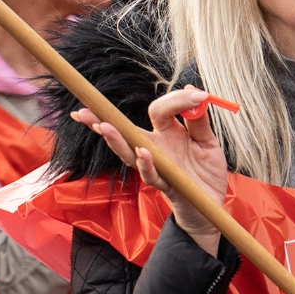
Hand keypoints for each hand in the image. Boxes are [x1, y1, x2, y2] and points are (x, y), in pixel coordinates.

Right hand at [71, 86, 229, 255]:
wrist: (212, 202)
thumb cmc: (205, 172)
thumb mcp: (207, 142)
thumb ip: (199, 120)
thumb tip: (194, 91)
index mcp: (166, 133)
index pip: (158, 110)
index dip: (175, 99)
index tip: (199, 96)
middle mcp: (156, 149)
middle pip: (125, 132)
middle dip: (103, 120)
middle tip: (83, 110)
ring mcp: (158, 167)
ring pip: (129, 154)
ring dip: (116, 141)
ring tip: (104, 126)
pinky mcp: (166, 186)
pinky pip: (151, 176)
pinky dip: (146, 165)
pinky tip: (142, 153)